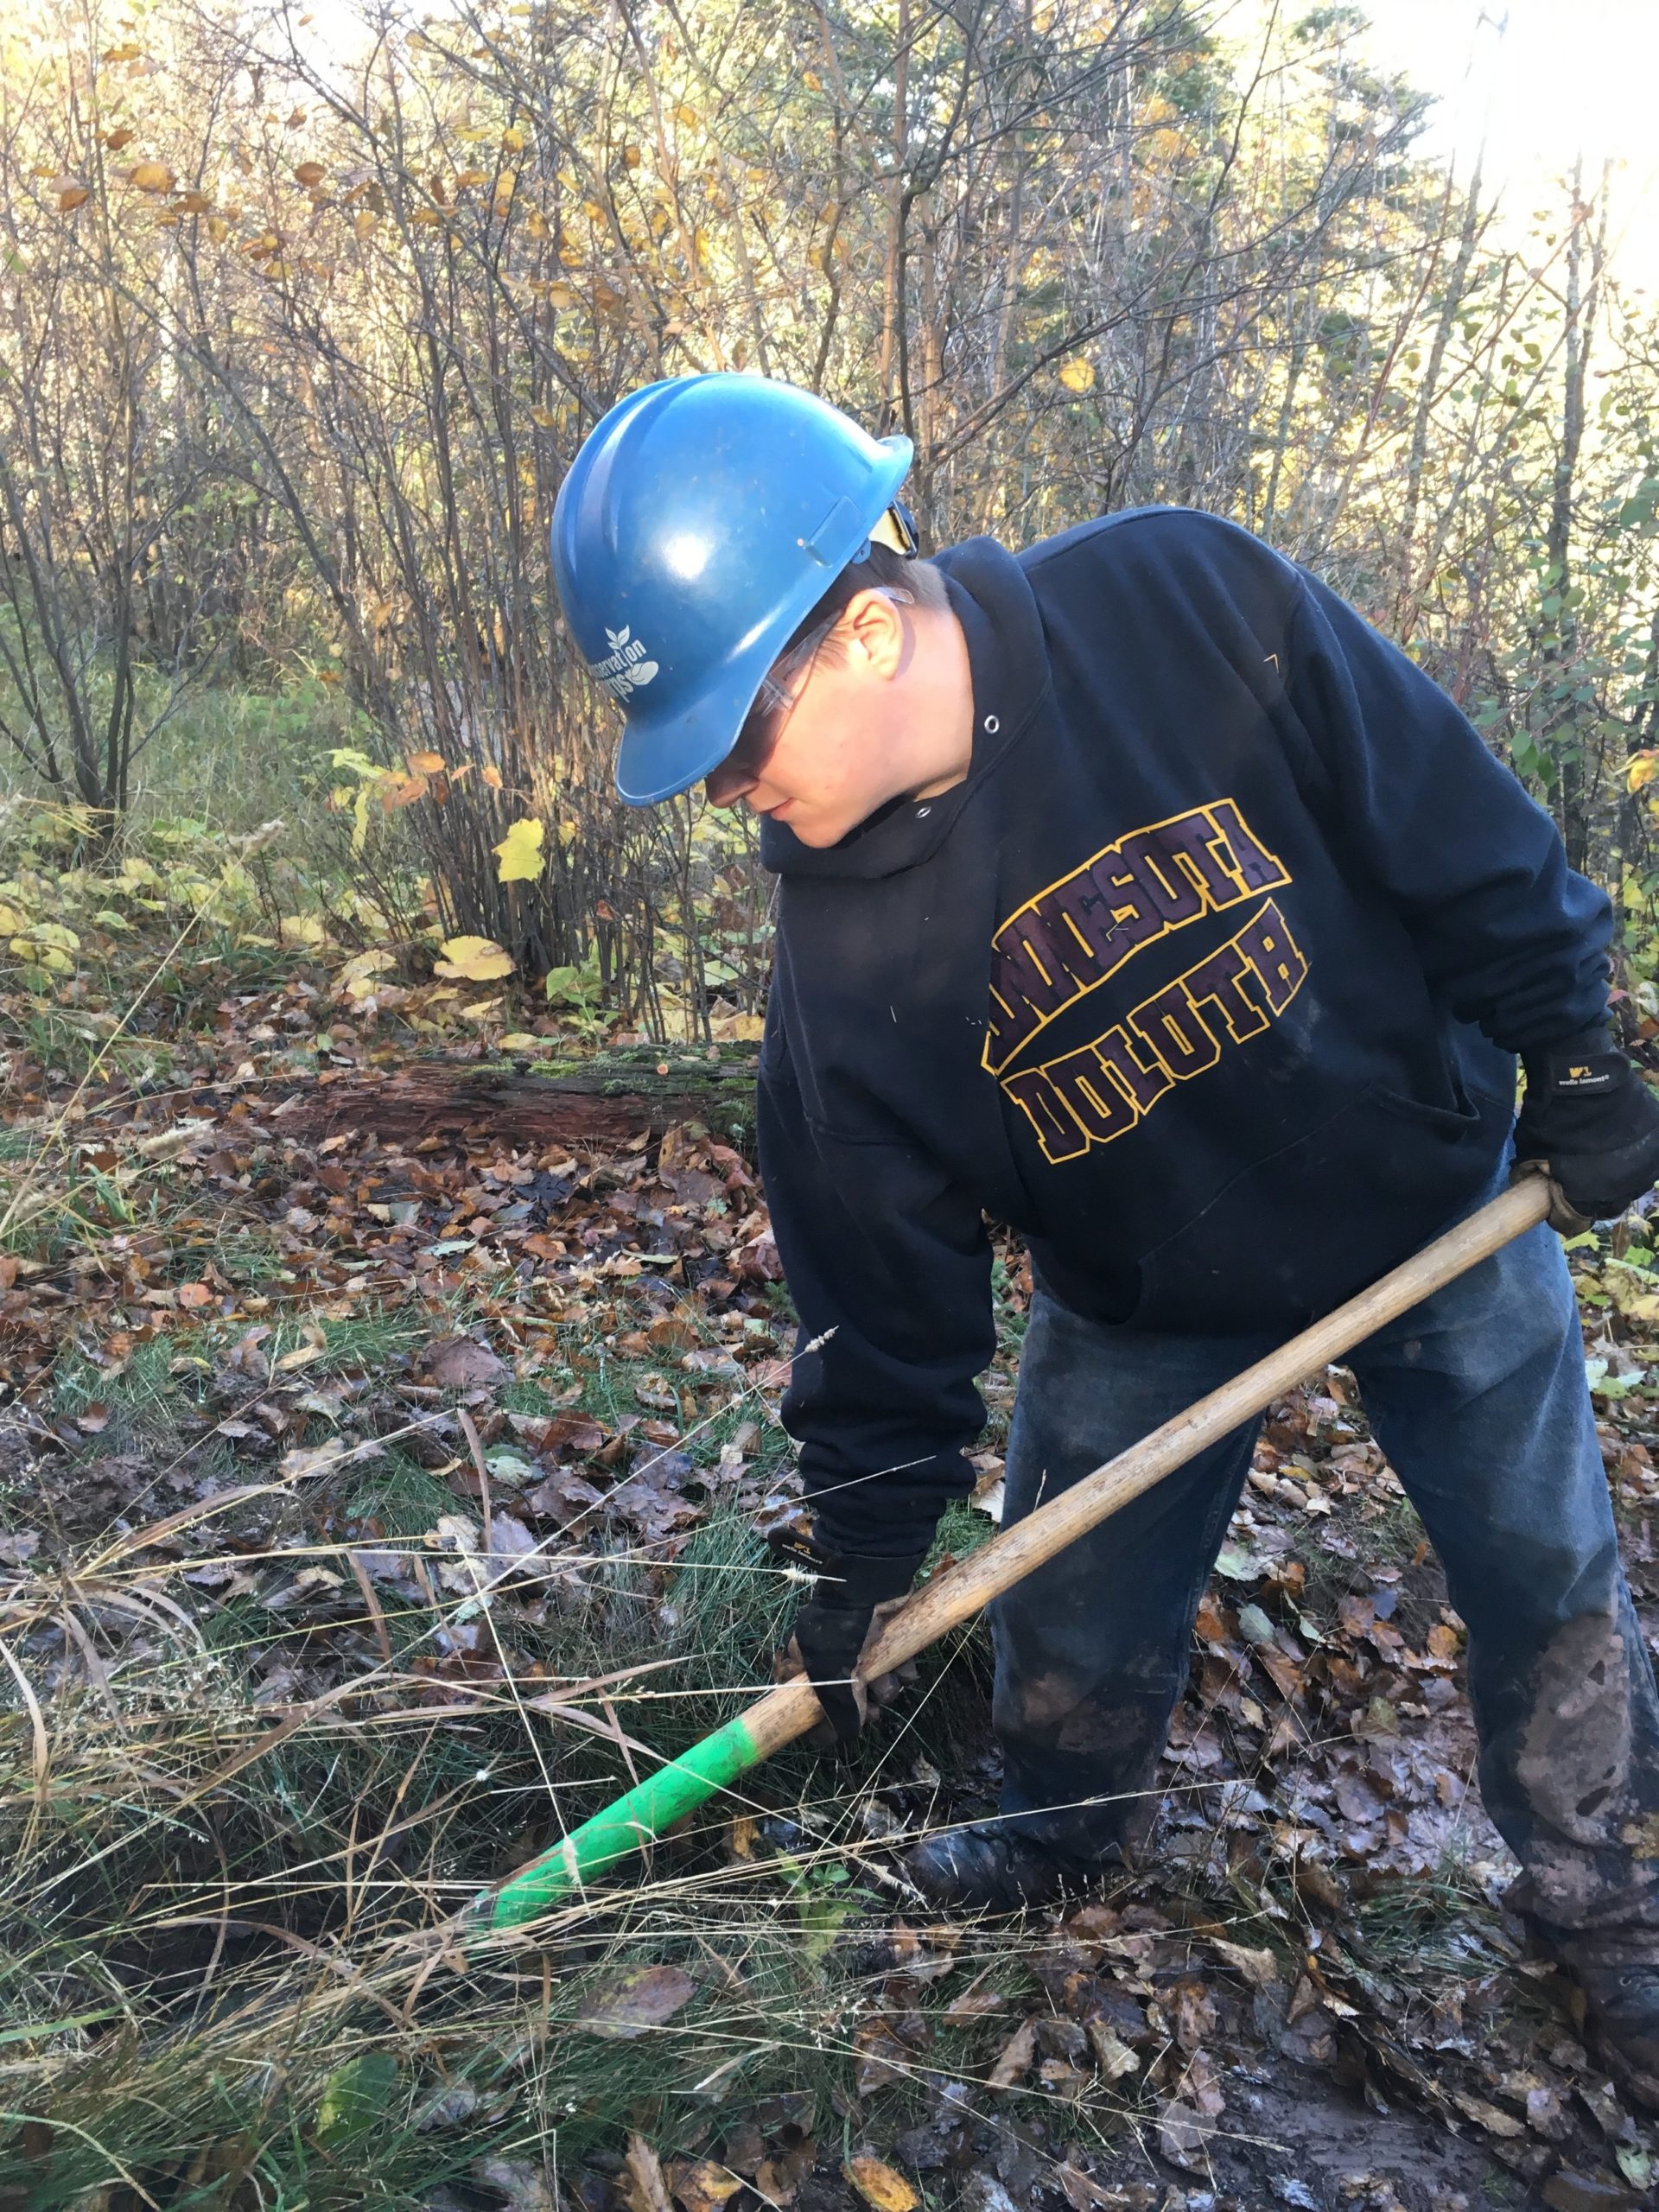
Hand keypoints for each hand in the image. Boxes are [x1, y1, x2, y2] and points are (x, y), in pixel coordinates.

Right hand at [770, 1530, 924, 1745]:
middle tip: (874, 1710)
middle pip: (848, 1699)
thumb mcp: (831, 1672)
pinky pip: (894, 1666)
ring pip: (875, 1685)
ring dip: (886, 1688)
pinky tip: (904, 1667)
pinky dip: (901, 1669)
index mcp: (805, 1664)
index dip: (823, 1722)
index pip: (807, 1703)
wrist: (872, 1583)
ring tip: (888, 1678)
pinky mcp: (886, 1641)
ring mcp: (860, 1649)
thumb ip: (838, 1709)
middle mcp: (831, 1659)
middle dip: (865, 1707)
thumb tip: (849, 1733)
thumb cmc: (843, 1628)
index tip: (837, 1732)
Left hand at [1513, 1024, 1658, 1228]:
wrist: (1580, 1078)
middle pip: (1610, 1201)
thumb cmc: (1549, 1117)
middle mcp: (1625, 1186)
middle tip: (1581, 1174)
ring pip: (1632, 1180)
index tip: (1558, 1197)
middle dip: (1595, 1193)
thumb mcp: (1529, 1152)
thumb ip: (1536, 1176)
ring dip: (1619, 1173)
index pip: (1578, 1218)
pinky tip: (1620, 1139)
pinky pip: (1647, 1154)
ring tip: (1603, 1155)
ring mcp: (1647, 1162)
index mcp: (1590, 1196)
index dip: (1566, 1209)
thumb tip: (1534, 1185)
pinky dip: (1634, 1150)